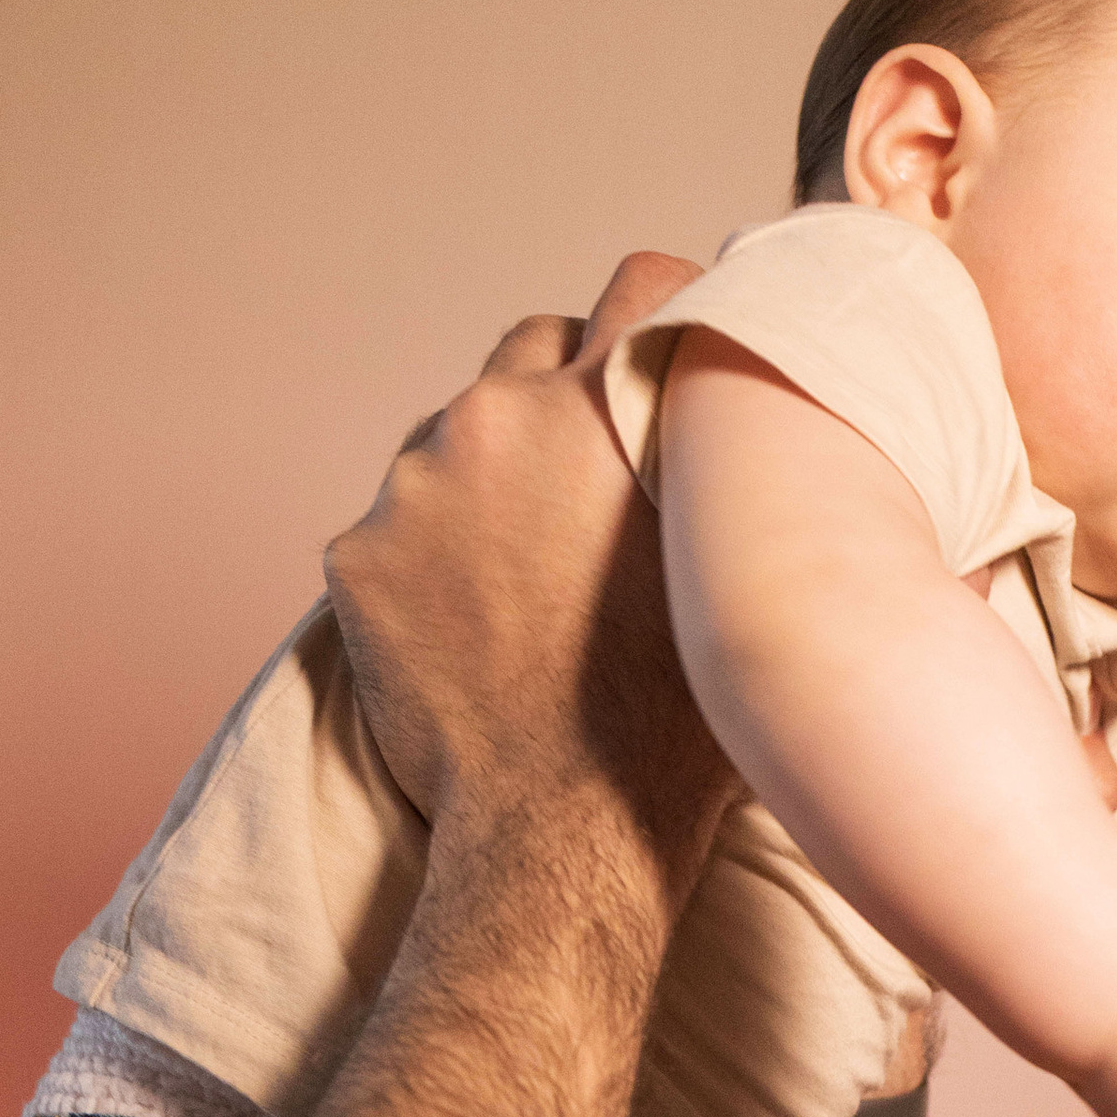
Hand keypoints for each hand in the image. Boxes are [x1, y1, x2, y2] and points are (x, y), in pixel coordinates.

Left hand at [323, 253, 733, 889]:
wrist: (564, 832)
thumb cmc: (677, 720)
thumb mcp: (733, 566)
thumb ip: (723, 466)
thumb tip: (757, 413)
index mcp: (608, 408)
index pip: (644, 284)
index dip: (665, 314)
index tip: (672, 350)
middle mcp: (499, 417)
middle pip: (531, 346)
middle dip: (560, 397)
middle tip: (591, 486)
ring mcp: (415, 485)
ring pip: (454, 439)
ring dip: (488, 483)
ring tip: (528, 580)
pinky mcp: (358, 555)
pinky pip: (396, 528)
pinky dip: (428, 563)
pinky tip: (472, 628)